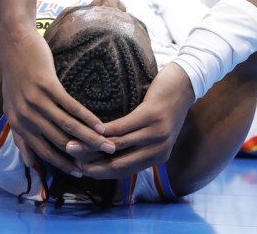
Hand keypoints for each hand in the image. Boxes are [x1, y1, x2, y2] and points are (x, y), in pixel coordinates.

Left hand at [0, 27, 115, 175]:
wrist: (14, 44)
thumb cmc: (16, 75)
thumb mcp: (12, 108)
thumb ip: (21, 136)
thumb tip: (29, 164)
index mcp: (18, 123)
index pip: (42, 151)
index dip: (62, 163)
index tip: (79, 172)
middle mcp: (25, 116)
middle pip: (58, 141)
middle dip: (81, 153)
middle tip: (102, 159)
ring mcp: (36, 101)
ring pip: (67, 126)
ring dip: (90, 138)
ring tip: (107, 145)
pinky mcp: (47, 86)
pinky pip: (71, 107)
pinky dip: (87, 118)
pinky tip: (100, 125)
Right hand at [78, 62, 194, 178]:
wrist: (185, 83)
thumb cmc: (165, 106)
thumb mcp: (154, 131)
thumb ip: (137, 146)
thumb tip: (108, 156)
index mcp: (158, 157)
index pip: (124, 172)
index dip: (101, 173)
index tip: (81, 171)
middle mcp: (159, 150)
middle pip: (119, 165)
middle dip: (93, 166)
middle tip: (71, 161)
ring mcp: (157, 134)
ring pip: (117, 146)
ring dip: (92, 147)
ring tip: (73, 145)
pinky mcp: (152, 116)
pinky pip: (122, 126)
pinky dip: (104, 130)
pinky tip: (89, 128)